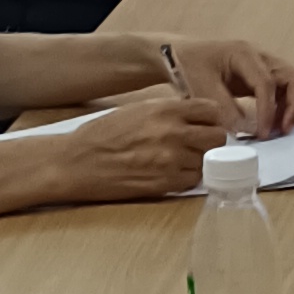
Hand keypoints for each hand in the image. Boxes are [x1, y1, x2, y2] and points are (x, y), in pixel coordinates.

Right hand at [35, 78, 237, 204]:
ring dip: (199, 161)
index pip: (212, 110)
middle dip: (210, 141)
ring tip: (179, 160)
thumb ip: (168, 112)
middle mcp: (172, 133)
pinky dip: (187, 178)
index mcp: (165, 109)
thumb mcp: (137, 110)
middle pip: (217, 137)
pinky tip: (171, 173)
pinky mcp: (164, 184)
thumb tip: (194, 118)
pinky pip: (193, 181)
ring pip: (207, 161)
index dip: (211, 119)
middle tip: (198, 145)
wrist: (76, 162)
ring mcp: (170, 160)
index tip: (205, 124)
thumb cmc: (101, 134)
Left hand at [172, 31, 293, 137]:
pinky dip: (281, 106)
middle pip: (293, 77)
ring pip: (291, 83)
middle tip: (284, 130)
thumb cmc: (187, 66)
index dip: (268, 110)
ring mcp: (262, 64)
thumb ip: (223, 108)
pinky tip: (270, 124)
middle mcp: (259, 56)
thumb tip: (245, 130)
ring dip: (290, 107)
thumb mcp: (201, 87)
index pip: (267, 83)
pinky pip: (280, 89)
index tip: (263, 134)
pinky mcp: (258, 76)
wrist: (177, 54)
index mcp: (244, 55)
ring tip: (279, 130)